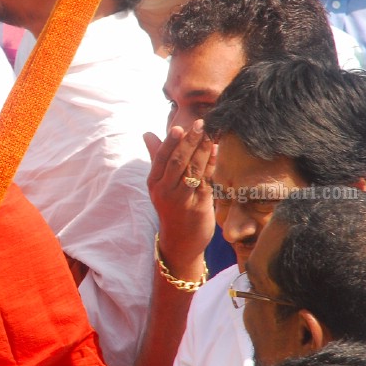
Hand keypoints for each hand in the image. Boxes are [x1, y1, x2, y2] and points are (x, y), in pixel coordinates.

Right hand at [144, 119, 216, 272]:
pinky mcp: (198, 206)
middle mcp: (165, 191)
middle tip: (201, 125)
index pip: (161, 158)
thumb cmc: (171, 206)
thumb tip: (147, 134)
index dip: (170, 142)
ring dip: (203, 151)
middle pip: (177, 162)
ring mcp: (181, 199)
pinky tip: (217, 154)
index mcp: (154, 182)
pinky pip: (206, 182)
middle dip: (190, 142)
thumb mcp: (159, 184)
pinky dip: (212, 166)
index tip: (180, 127)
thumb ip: (157, 157)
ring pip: (192, 171)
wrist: (180, 240)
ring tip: (211, 135)